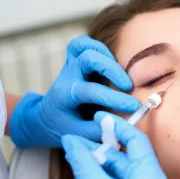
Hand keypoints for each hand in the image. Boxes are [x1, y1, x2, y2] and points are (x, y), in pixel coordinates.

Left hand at [10, 35, 140, 146]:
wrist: (45, 117)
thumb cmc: (62, 127)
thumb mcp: (78, 135)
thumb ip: (99, 130)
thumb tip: (121, 126)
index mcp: (64, 96)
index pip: (91, 91)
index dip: (114, 98)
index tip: (134, 107)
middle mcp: (67, 76)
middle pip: (87, 59)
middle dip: (112, 70)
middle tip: (128, 86)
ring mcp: (69, 65)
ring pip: (83, 45)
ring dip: (106, 55)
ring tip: (121, 72)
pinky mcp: (74, 60)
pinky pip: (82, 43)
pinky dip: (97, 47)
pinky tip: (110, 60)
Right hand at [62, 111, 172, 178]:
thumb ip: (83, 161)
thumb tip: (70, 140)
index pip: (138, 142)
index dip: (119, 127)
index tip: (101, 117)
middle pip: (129, 158)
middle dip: (105, 148)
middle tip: (84, 138)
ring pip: (124, 173)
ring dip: (102, 163)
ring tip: (81, 155)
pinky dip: (106, 178)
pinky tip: (89, 172)